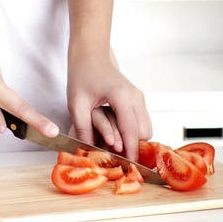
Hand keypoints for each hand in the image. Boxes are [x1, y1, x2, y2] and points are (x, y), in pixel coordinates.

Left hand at [67, 46, 151, 161]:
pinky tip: (117, 133)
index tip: (128, 168)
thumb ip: (83, 127)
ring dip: (133, 139)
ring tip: (114, 145)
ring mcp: (139, 97)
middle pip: (144, 133)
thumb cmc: (82, 73)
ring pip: (146, 128)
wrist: (90, 53)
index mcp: (122, 96)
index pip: (132, 131)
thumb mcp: (76, 103)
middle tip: (115, 156)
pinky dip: (132, 130)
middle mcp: (136, 97)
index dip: (130, 152)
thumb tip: (89, 151)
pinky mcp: (138, 99)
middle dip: (132, 147)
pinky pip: (142, 121)